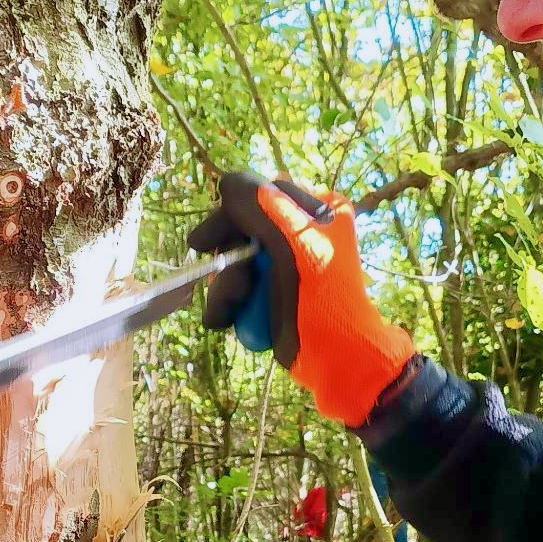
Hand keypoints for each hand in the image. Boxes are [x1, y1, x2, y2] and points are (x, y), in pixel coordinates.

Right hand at [187, 173, 414, 427]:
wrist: (340, 359)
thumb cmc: (321, 299)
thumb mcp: (292, 243)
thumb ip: (258, 206)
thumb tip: (226, 182)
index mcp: (318, 210)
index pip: (259, 196)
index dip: (227, 217)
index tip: (202, 241)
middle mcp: (303, 233)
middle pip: (241, 232)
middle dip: (228, 261)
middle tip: (229, 285)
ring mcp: (288, 267)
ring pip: (235, 264)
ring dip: (224, 289)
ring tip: (228, 311)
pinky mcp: (276, 296)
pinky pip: (240, 290)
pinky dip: (228, 306)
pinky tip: (224, 321)